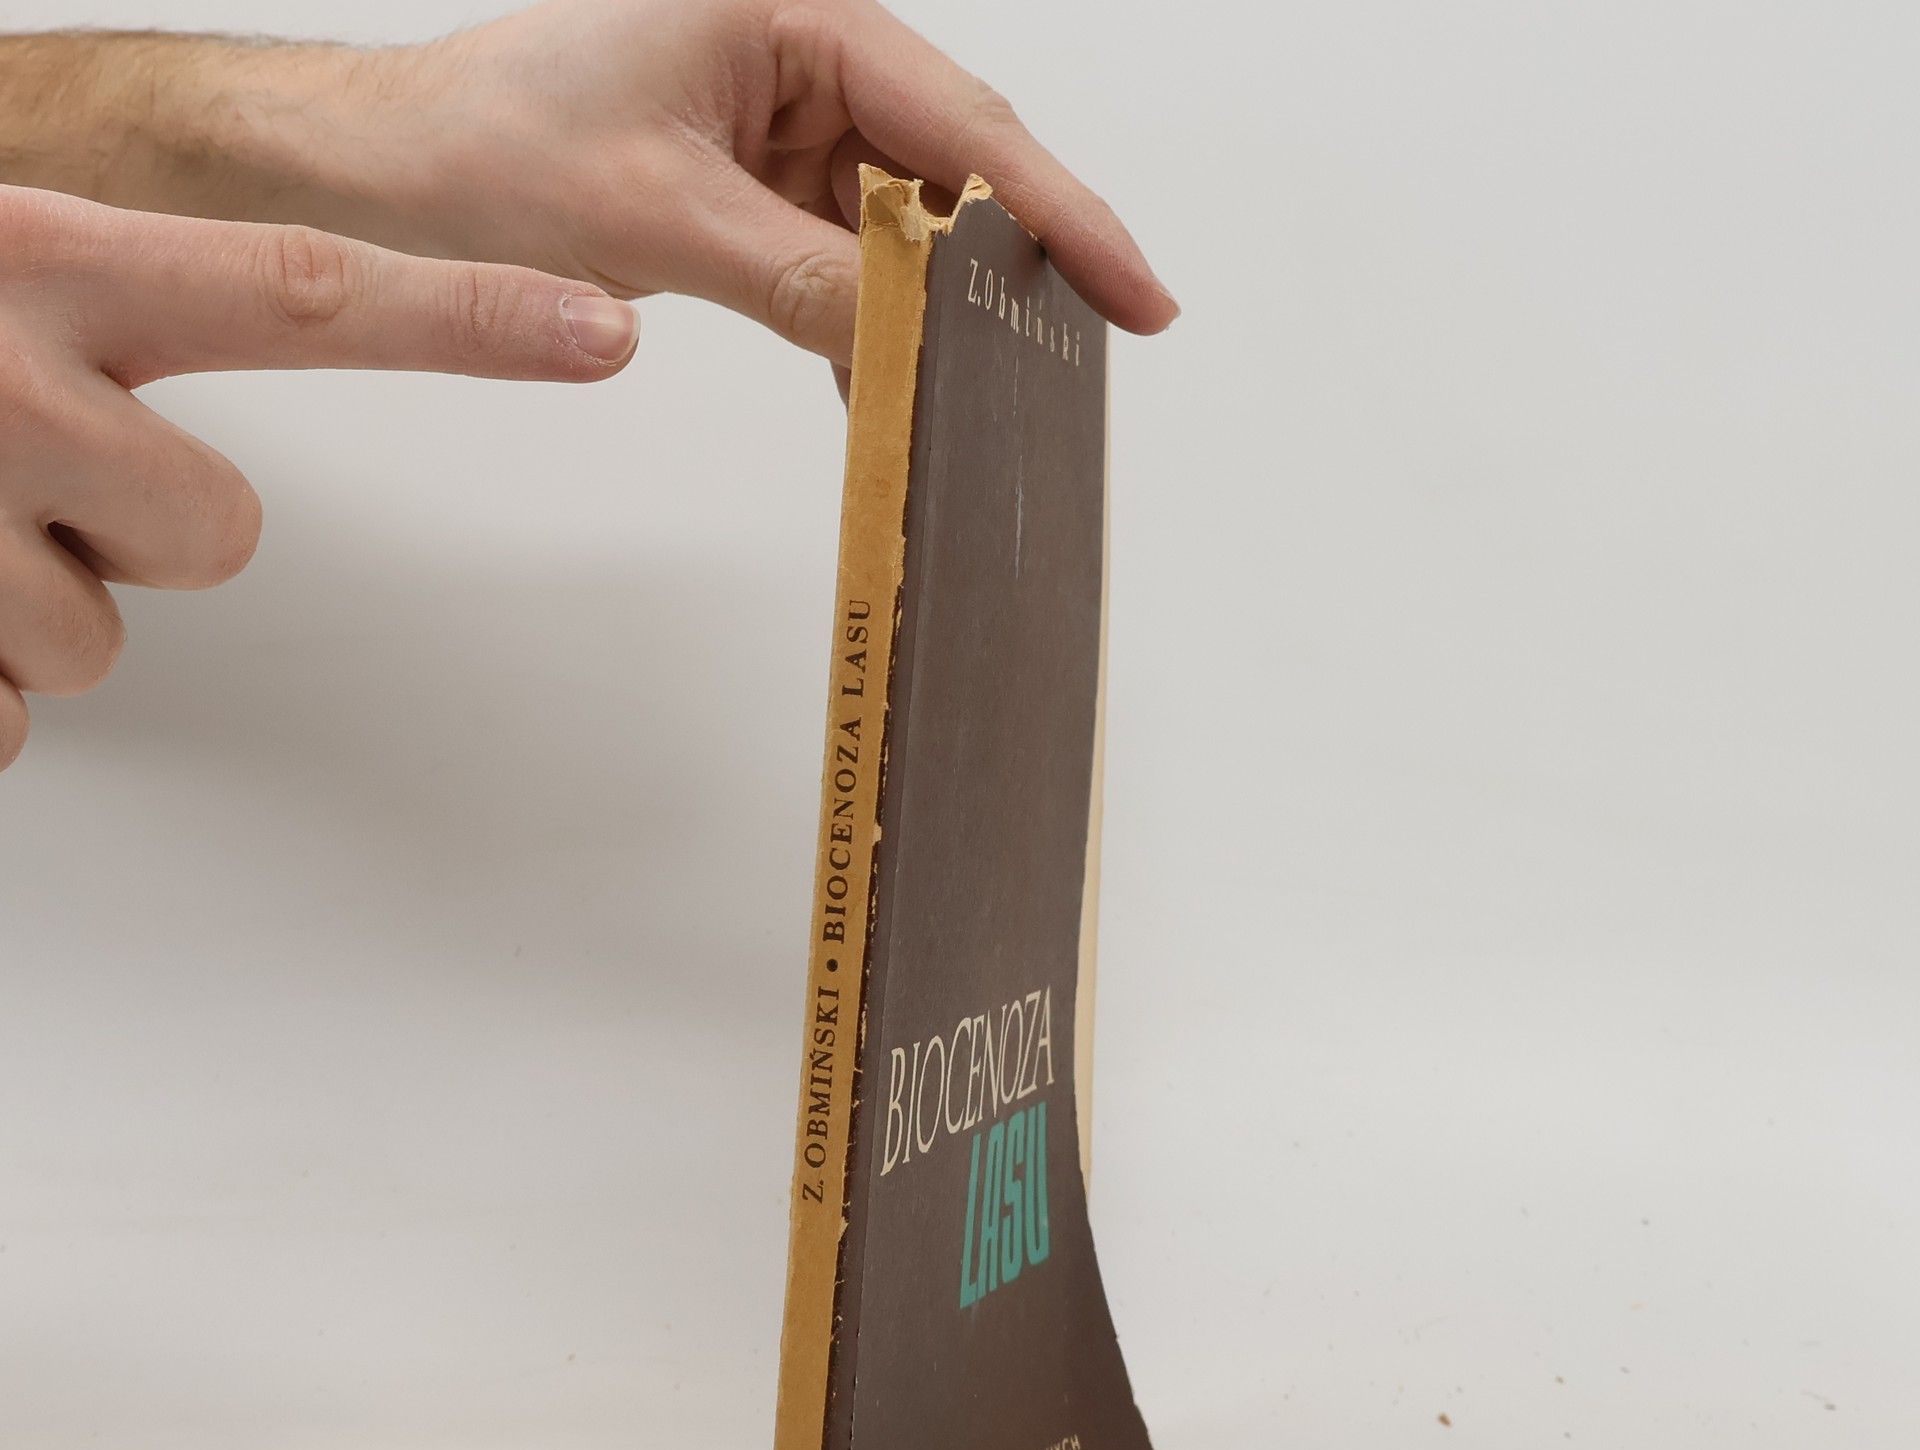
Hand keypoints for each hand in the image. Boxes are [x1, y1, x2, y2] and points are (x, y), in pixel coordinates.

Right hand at [0, 185, 636, 771]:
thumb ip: (97, 317)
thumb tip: (203, 413)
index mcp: (43, 264)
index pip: (300, 294)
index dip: (466, 322)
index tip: (600, 332)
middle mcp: (7, 383)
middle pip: (221, 532)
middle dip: (150, 536)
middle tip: (35, 482)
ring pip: (100, 639)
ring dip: (32, 602)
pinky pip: (7, 718)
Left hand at [378, 0, 1177, 363]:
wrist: (405, 170)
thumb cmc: (495, 140)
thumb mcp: (655, 213)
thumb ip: (794, 274)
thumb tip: (909, 340)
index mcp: (792, 11)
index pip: (960, 118)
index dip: (1057, 211)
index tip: (1133, 288)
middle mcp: (807, 55)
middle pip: (955, 166)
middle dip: (1016, 262)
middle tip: (1090, 349)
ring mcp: (790, 124)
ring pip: (908, 223)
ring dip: (939, 307)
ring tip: (989, 385)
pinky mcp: (767, 184)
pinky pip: (851, 257)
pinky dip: (872, 321)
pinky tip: (889, 382)